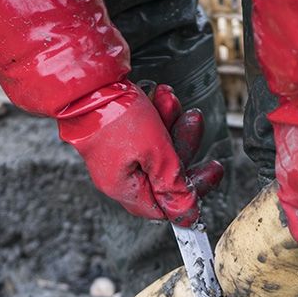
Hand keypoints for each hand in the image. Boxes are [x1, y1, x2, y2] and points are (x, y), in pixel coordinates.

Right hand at [58, 81, 221, 225]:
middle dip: (183, 143)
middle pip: (163, 173)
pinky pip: (144, 129)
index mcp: (124, 188)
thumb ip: (174, 185)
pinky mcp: (114, 132)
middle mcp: (117, 174)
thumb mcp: (156, 153)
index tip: (212, 173)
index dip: (189, 191)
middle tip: (195, 121)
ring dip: (170, 122)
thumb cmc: (116, 116)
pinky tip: (158, 95)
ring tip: (171, 100)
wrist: (85, 80)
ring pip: (156, 146)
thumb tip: (187, 216)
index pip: (163, 206)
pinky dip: (156, 113)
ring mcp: (115, 153)